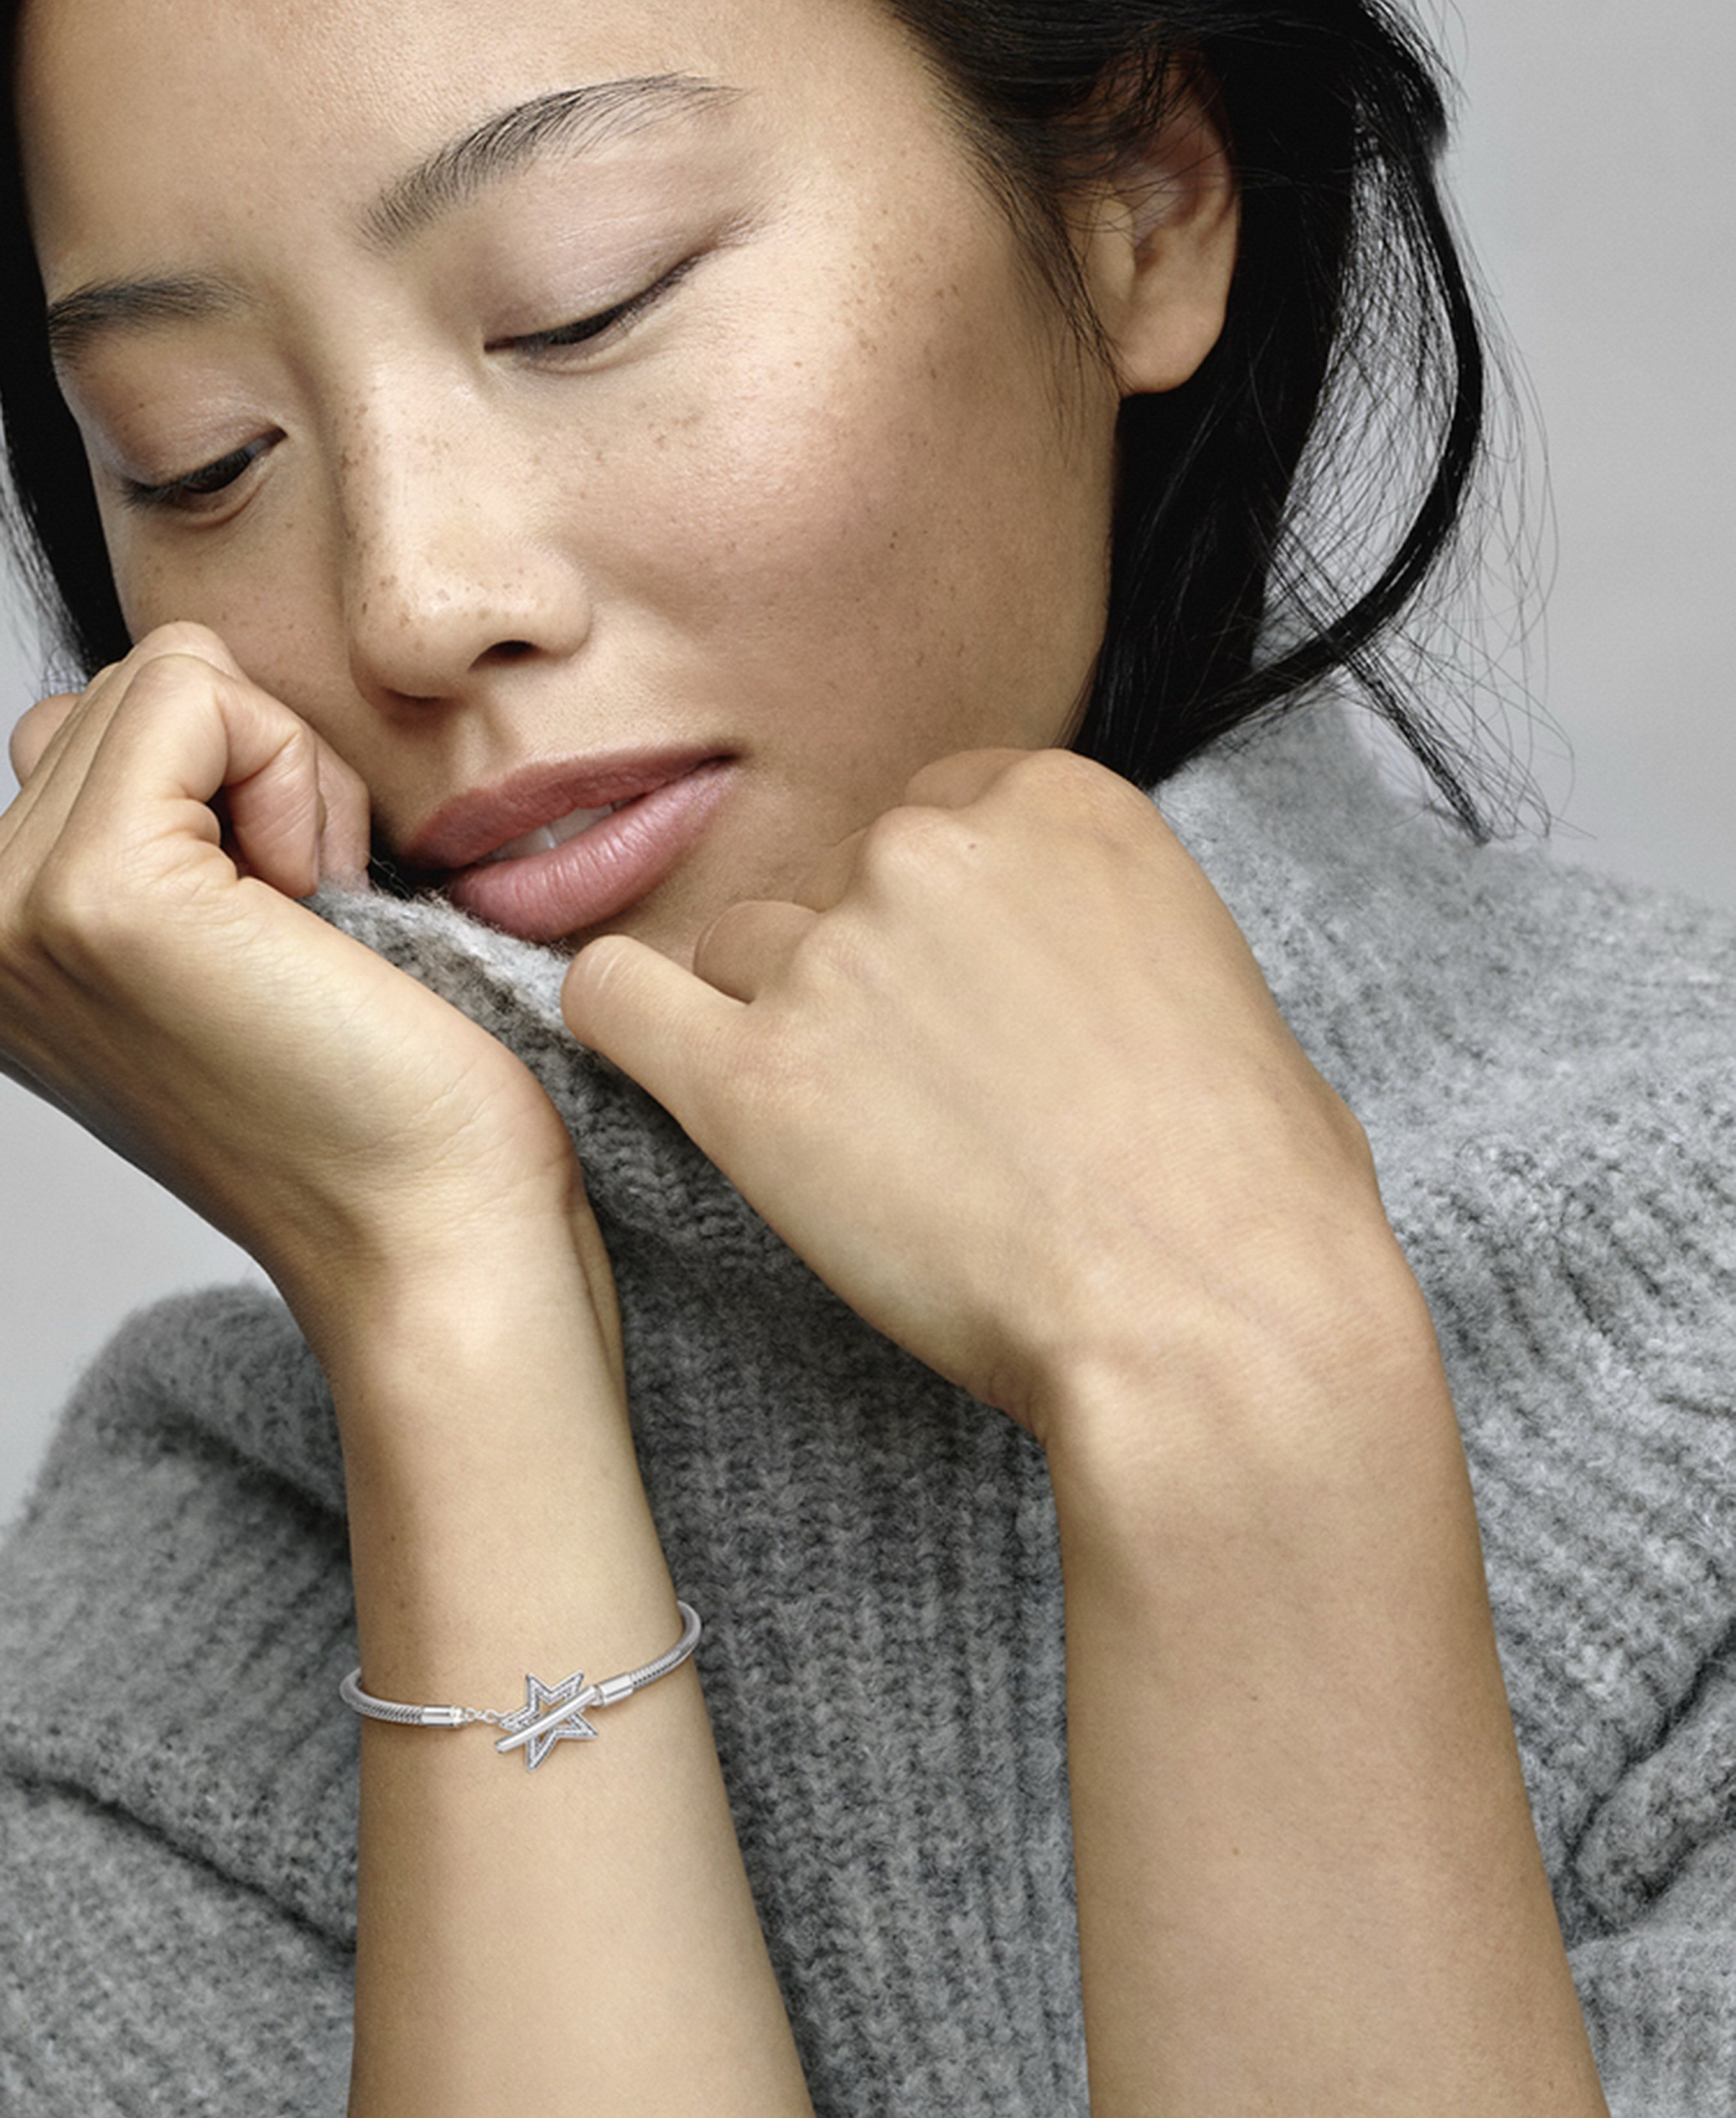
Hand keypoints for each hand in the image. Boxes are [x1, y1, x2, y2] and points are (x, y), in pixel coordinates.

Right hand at [0, 624, 612, 1360]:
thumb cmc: (389, 1104)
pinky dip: (296, 775)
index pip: (101, 727)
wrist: (438, 1235)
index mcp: (4, 946)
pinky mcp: (99, 895)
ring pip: (169, 680)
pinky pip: (196, 691)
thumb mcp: (233, 942)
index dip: (240, 794)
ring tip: (309, 931)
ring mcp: (16, 915)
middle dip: (259, 775)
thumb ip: (166, 829)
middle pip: (131, 691)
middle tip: (309, 935)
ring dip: (282, 778)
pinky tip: (318, 911)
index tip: (286, 939)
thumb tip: (182, 693)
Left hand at [563, 747, 1399, 1444]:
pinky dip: (627, 1024)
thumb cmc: (1251, 1185)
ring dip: (776, 1022)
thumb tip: (1063, 978)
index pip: (933, 821)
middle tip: (925, 1092)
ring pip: (739, 952)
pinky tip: (665, 1066)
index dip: (941, 923)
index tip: (963, 999)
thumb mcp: (1215, 987)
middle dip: (864, 974)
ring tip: (851, 1134)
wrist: (1212, 1315)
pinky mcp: (750, 1080)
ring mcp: (833, 957)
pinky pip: (618, 999)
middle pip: (835, 884)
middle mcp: (928, 850)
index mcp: (1054, 802)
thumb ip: (1104, 936)